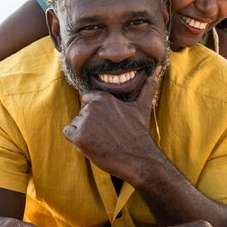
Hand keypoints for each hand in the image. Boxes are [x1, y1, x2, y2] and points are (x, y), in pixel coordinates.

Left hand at [63, 66, 161, 181]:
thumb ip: (148, 87)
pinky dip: (76, 140)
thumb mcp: (142, 107)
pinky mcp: (79, 137)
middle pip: (81, 113)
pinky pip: (68, 133)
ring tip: (101, 140)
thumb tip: (158, 69)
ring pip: (75, 123)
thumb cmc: (138, 132)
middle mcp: (92, 107)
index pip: (87, 99)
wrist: (137, 158)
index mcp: (103, 97)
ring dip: (84, 133)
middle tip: (107, 134)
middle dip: (90, 124)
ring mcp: (85, 122)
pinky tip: (91, 144)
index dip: (96, 112)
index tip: (107, 122)